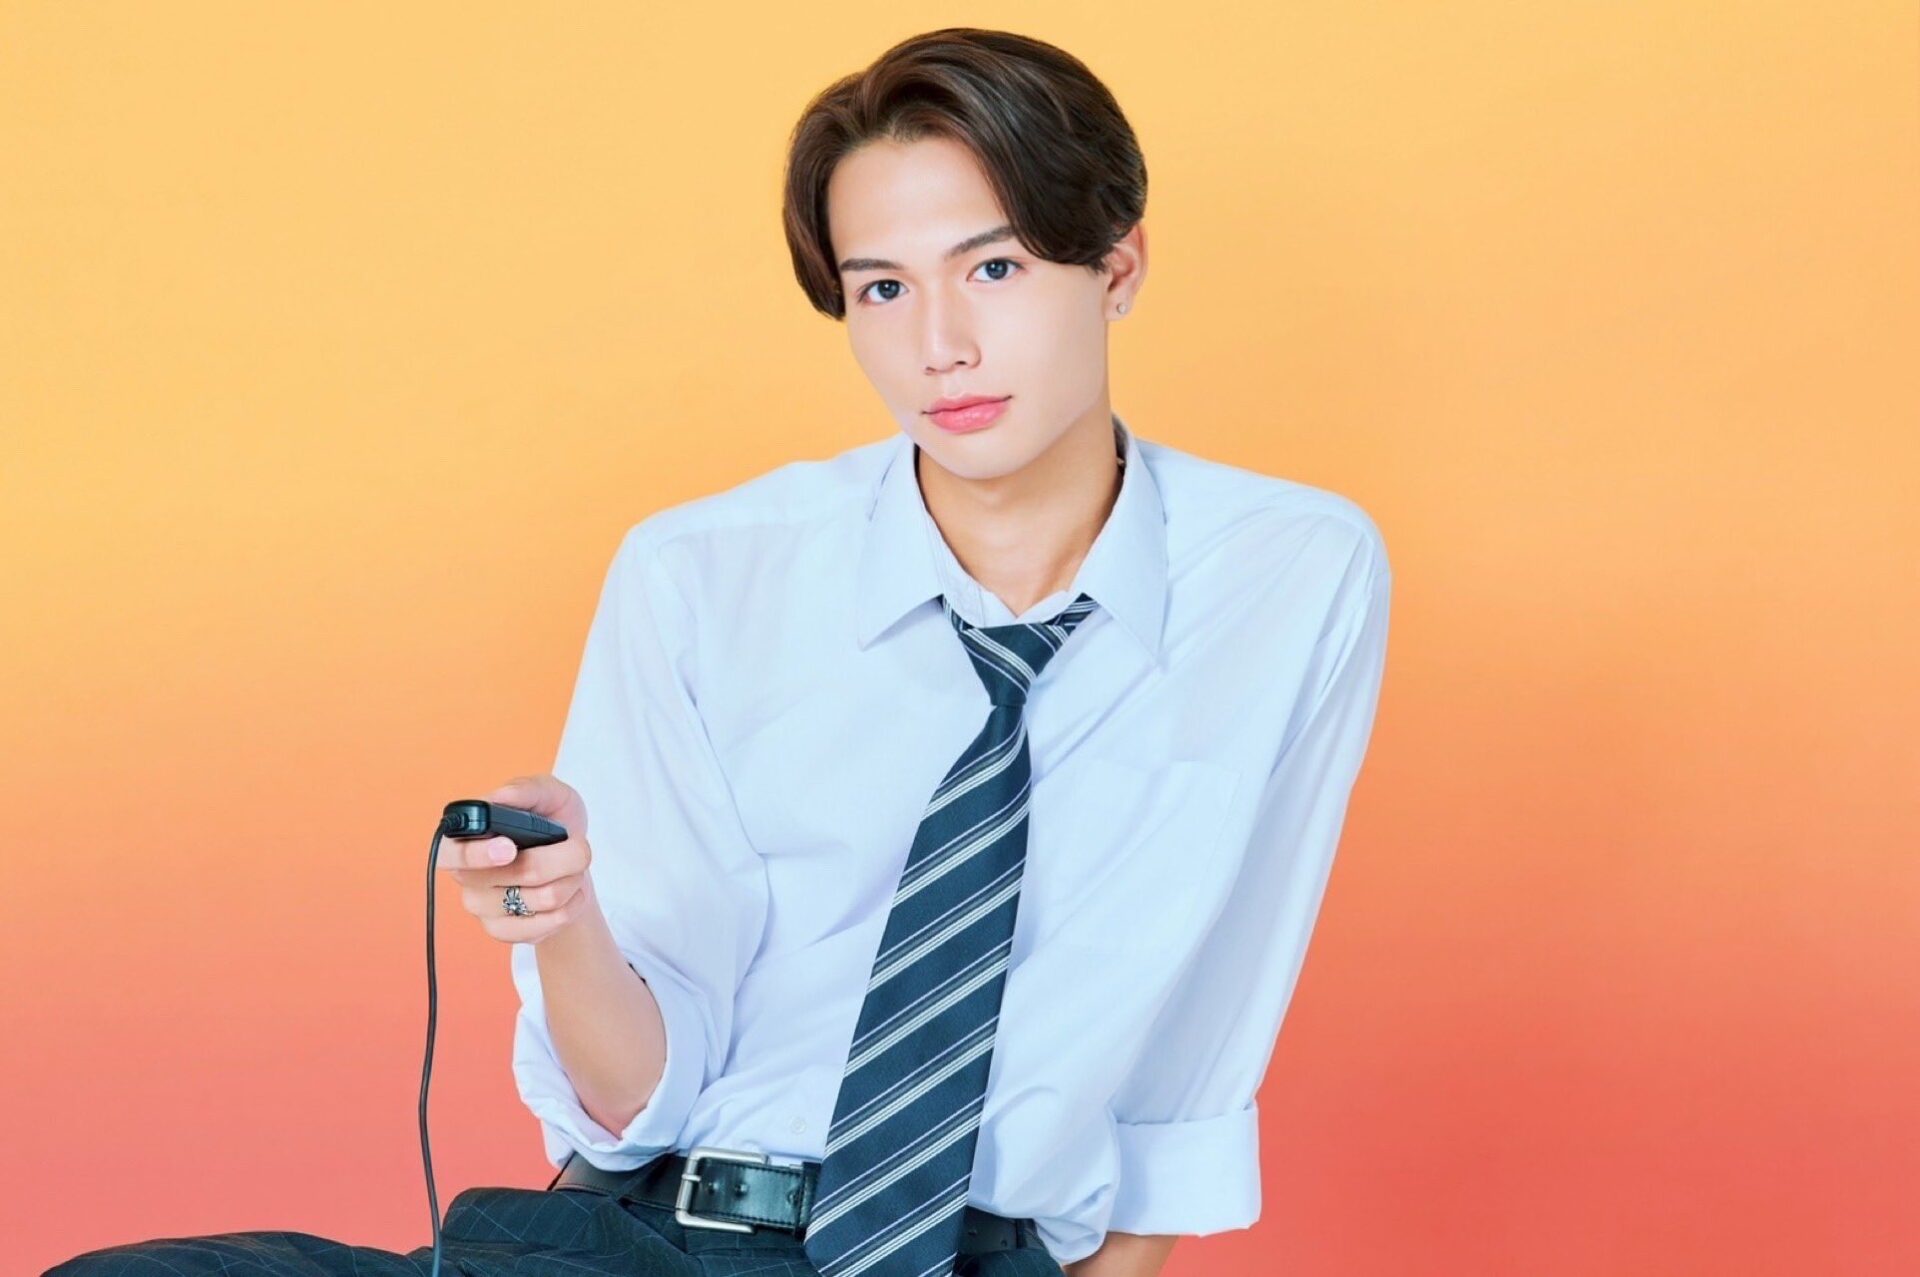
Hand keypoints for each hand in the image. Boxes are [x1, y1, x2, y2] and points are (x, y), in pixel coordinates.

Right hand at [437, 773, 599, 943]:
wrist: (573, 862)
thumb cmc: (553, 822)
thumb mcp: (550, 795)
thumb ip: (527, 789)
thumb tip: (500, 797)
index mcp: (464, 838)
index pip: (451, 853)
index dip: (477, 854)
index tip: (509, 848)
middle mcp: (466, 875)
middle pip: (514, 875)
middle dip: (560, 859)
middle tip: (578, 847)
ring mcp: (482, 907)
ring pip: (541, 898)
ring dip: (572, 879)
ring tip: (573, 867)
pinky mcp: (503, 932)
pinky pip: (548, 923)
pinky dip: (573, 903)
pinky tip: (570, 891)